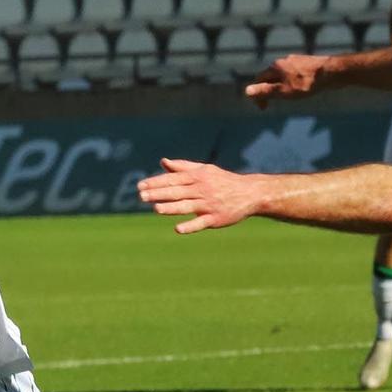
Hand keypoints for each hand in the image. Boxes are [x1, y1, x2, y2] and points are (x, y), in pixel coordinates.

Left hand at [137, 158, 262, 233]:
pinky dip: (190, 226)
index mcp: (198, 177)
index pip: (173, 179)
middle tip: (141, 196)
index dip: (156, 182)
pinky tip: (178, 229)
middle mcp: (202, 189)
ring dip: (171, 207)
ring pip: (187, 206)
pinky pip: (201, 223)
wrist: (250, 193)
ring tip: (156, 208)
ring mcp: (209, 205)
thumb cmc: (222, 181)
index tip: (140, 186)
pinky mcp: (216, 219)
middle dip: (159, 194)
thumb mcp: (204, 170)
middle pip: (177, 191)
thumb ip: (182, 167)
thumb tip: (163, 162)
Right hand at [244, 53, 323, 107]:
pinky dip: (293, 83)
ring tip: (290, 97)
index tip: (264, 107)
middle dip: (270, 90)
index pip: (259, 79)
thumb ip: (265, 91)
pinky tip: (303, 89)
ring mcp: (296, 60)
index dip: (258, 94)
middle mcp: (284, 60)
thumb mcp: (283, 91)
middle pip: (271, 76)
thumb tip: (246, 91)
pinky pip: (295, 74)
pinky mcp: (307, 63)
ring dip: (282, 86)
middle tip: (275, 102)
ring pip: (284, 75)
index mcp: (275, 66)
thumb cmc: (307, 83)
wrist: (332, 72)